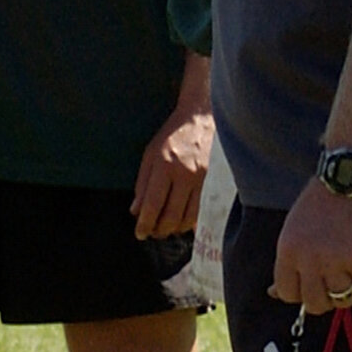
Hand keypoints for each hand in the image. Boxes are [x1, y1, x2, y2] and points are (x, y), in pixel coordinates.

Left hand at [133, 103, 213, 239]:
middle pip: (172, 215)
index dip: (145, 223)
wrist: (201, 118)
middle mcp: (185, 174)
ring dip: (175, 228)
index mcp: (165, 165)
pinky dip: (192, 222)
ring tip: (167, 229)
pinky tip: (184, 223)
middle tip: (153, 233)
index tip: (140, 233)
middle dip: (160, 230)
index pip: (153, 203)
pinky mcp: (215, 181)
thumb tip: (136, 211)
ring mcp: (203, 179)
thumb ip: (142, 184)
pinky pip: (203, 210)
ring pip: (189, 217)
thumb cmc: (172, 135)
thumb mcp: (150, 154)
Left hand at [272, 183, 351, 310]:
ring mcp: (335, 261)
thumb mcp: (297, 226)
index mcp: (287, 249)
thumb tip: (272, 293)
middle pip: (315, 303)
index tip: (320, 281)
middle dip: (331, 295)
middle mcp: (307, 258)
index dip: (304, 292)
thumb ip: (291, 259)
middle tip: (344, 276)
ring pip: (343, 299)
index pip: (286, 293)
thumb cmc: (328, 197)